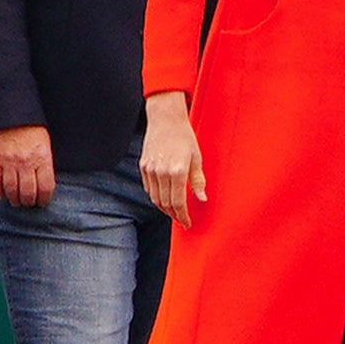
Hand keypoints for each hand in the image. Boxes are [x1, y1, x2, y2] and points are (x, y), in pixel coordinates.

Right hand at [0, 125, 54, 207]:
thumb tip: (45, 183)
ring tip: (16, 202)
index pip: (46, 187)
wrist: (10, 116)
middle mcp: (26, 162)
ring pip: (11, 190)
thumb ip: (45, 164)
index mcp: (42, 158)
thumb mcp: (46, 145)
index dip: (44, 199)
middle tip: (29, 204)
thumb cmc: (31, 129)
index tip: (42, 202)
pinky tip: (1, 195)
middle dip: (29, 202)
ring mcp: (9, 162)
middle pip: (28, 192)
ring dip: (14, 199)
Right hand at [139, 92, 204, 227]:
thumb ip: (198, 181)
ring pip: (155, 198)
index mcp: (177, 171)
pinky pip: (148, 188)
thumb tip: (201, 200)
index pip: (178, 203)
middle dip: (174, 215)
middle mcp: (161, 172)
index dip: (183, 216)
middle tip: (182, 221)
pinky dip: (156, 197)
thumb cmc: (185, 138)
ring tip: (174, 213)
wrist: (165, 120)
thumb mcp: (197, 159)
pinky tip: (164, 199)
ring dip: (164, 208)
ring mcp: (150, 169)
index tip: (188, 224)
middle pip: (165, 203)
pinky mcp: (143, 166)